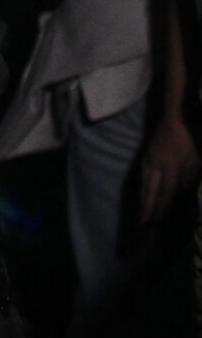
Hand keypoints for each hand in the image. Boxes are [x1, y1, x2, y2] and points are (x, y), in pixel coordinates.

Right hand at [139, 109, 200, 224]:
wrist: (176, 116)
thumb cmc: (190, 137)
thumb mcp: (195, 158)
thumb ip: (188, 175)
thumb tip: (181, 188)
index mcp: (170, 167)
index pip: (165, 192)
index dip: (161, 207)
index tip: (157, 221)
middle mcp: (155, 165)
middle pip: (150, 190)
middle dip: (147, 206)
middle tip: (143, 222)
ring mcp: (149, 158)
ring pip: (144, 182)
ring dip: (143, 197)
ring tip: (142, 210)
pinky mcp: (147, 153)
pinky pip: (143, 174)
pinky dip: (143, 186)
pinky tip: (144, 190)